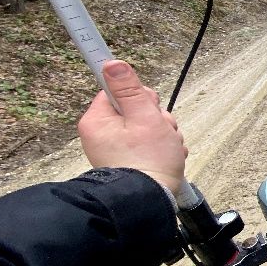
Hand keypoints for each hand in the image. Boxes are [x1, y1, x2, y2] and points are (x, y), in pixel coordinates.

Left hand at [78, 60, 187, 195]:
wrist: (149, 201)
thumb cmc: (148, 160)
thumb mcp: (145, 117)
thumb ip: (130, 89)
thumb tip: (112, 64)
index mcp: (98, 121)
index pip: (117, 91)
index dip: (140, 97)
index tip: (149, 107)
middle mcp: (101, 134)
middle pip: (135, 109)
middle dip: (156, 119)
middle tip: (162, 133)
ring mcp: (114, 149)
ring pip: (146, 127)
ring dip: (163, 134)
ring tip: (167, 149)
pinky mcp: (127, 160)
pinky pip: (147, 144)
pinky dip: (160, 148)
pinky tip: (168, 157)